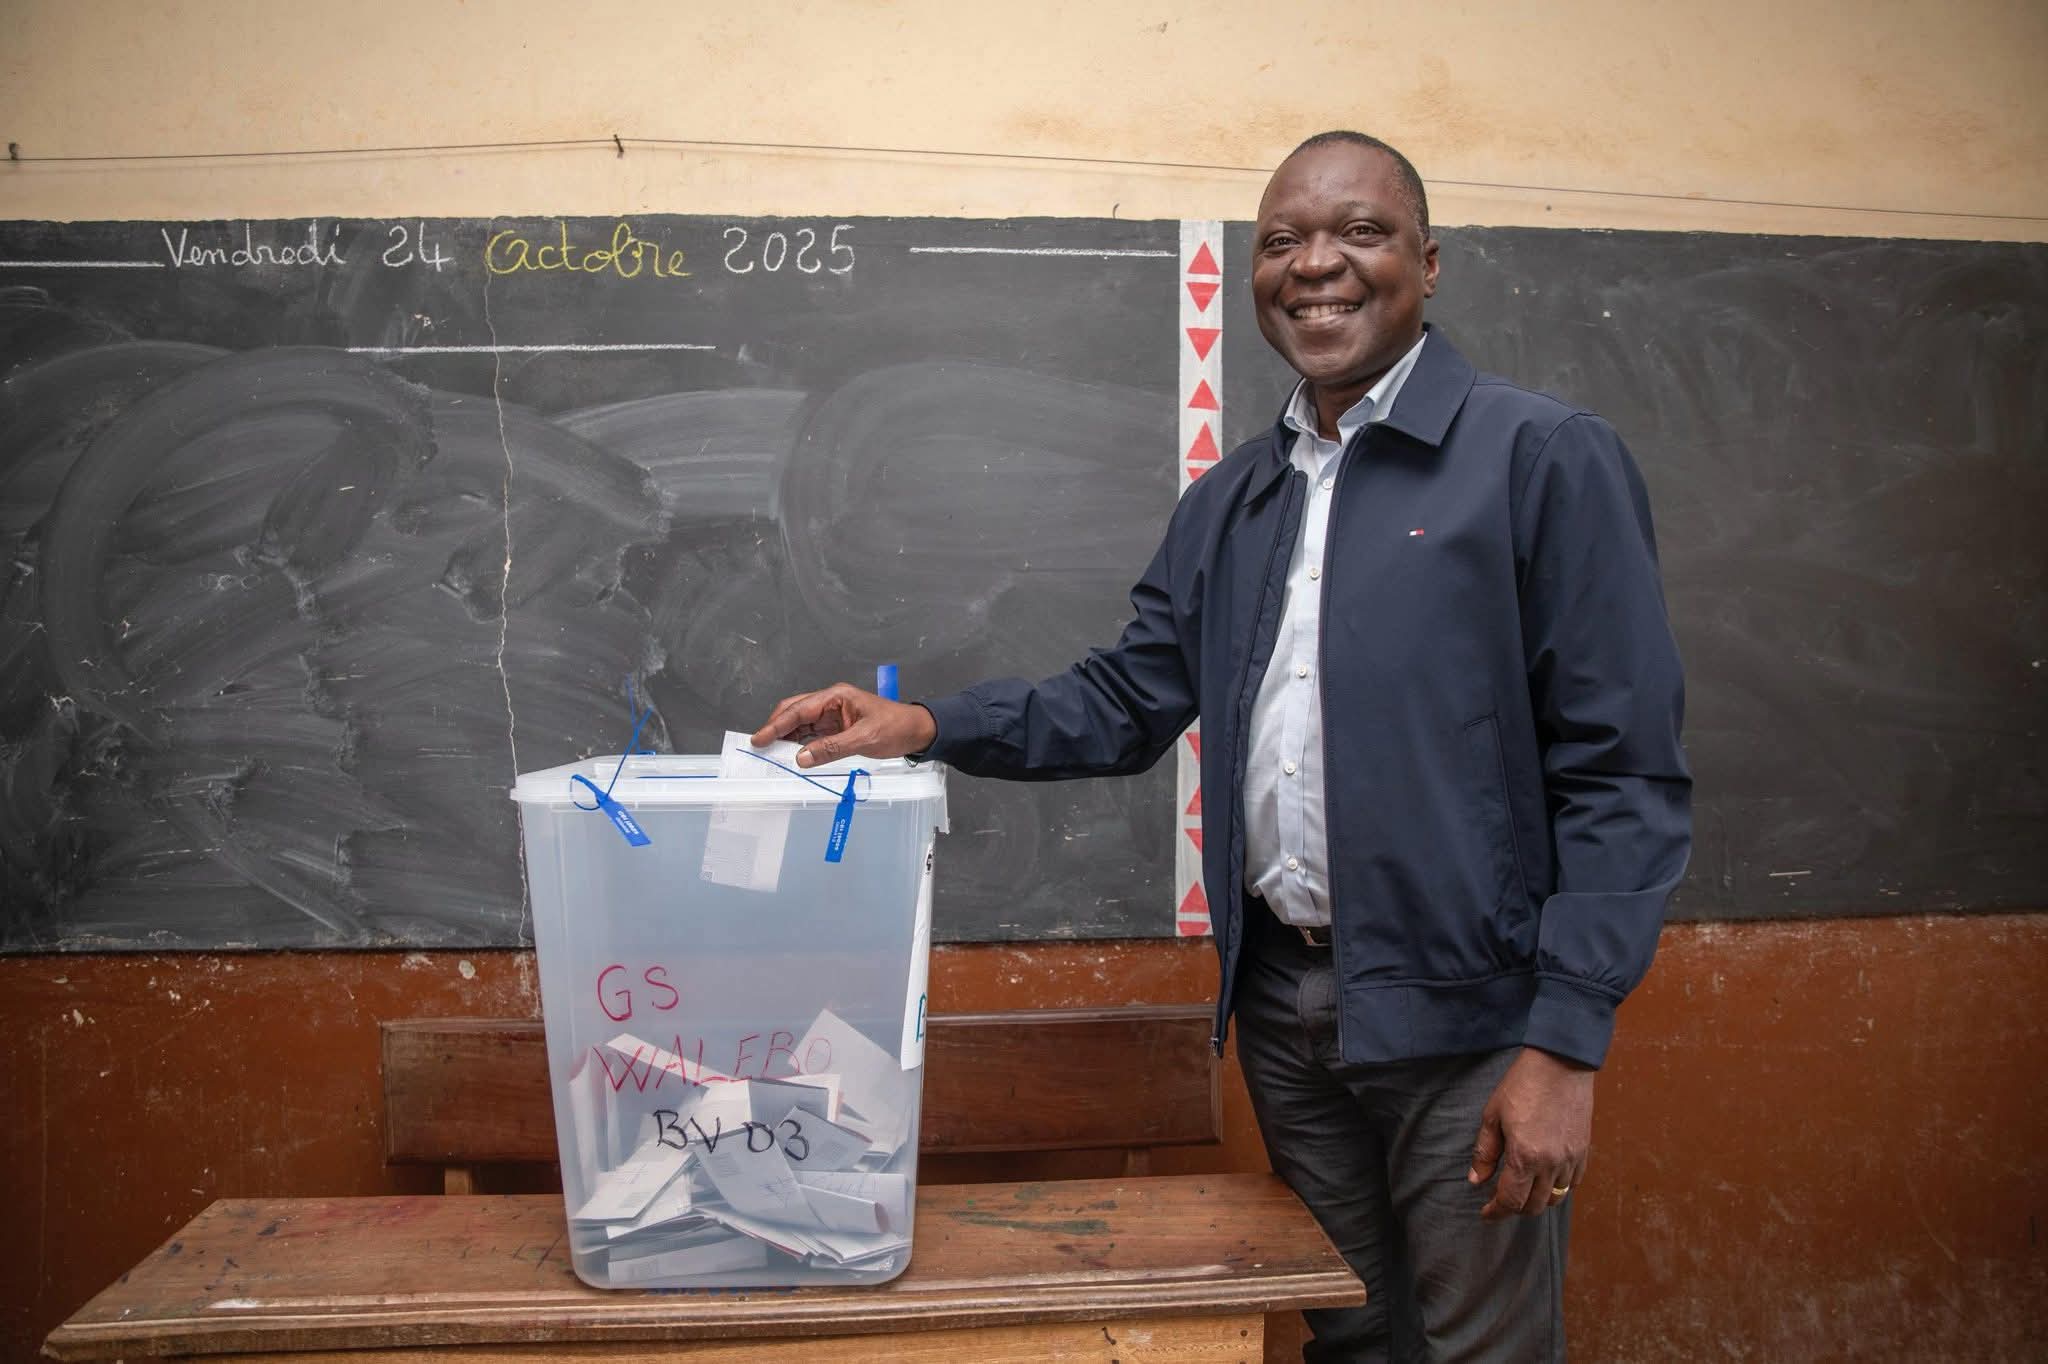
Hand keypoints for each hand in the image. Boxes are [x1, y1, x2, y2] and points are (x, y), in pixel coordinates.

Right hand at [751, 683, 937, 768]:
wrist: (916, 731)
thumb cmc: (895, 728)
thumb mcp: (864, 739)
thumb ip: (831, 748)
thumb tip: (801, 757)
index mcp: (835, 696)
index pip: (799, 710)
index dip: (776, 725)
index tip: (759, 739)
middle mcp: (830, 702)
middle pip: (794, 711)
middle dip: (775, 727)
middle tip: (758, 745)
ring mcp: (832, 714)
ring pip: (800, 723)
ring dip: (785, 736)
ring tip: (770, 752)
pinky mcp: (836, 727)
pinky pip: (811, 733)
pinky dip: (799, 743)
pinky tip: (790, 753)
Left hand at [1467, 1047, 1594, 1219]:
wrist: (1560, 1064)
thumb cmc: (1522, 1085)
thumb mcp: (1493, 1116)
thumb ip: (1485, 1152)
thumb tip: (1476, 1180)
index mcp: (1525, 1157)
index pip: (1510, 1200)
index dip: (1496, 1212)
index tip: (1486, 1213)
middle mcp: (1550, 1164)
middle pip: (1534, 1206)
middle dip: (1515, 1209)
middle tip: (1501, 1201)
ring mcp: (1570, 1159)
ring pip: (1555, 1198)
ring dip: (1537, 1200)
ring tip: (1523, 1190)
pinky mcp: (1583, 1151)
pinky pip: (1573, 1183)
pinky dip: (1558, 1187)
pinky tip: (1545, 1178)